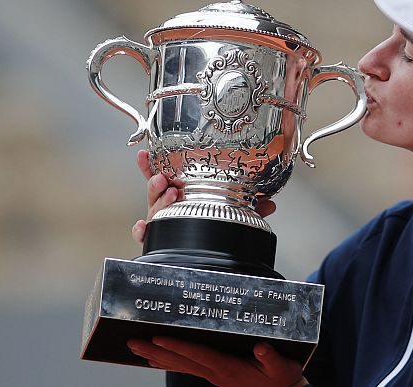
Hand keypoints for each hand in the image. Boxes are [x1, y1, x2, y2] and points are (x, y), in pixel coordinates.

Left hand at [127, 337, 306, 386]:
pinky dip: (171, 362)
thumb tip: (260, 348)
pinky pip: (188, 367)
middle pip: (180, 361)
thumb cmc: (282, 378)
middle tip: (132, 343)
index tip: (157, 339)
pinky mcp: (216, 375)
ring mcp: (214, 375)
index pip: (197, 354)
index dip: (177, 347)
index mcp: (228, 368)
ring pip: (180, 365)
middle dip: (155, 351)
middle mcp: (216, 373)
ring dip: (157, 357)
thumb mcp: (282, 367)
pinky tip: (158, 359)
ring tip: (137, 350)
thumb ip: (270, 358)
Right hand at [131, 150, 276, 243]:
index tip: (145, 154)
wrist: (207, 259)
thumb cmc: (214, 226)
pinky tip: (143, 227)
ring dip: (158, 199)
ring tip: (168, 192)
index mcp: (182, 195)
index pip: (165, 176)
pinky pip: (146, 236)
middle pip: (156, 191)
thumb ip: (250, 207)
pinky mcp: (160, 240)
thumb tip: (270, 203)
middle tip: (164, 178)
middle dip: (157, 182)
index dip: (153, 165)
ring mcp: (163, 224)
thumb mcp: (233, 212)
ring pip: (153, 209)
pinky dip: (142, 231)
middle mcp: (169, 207)